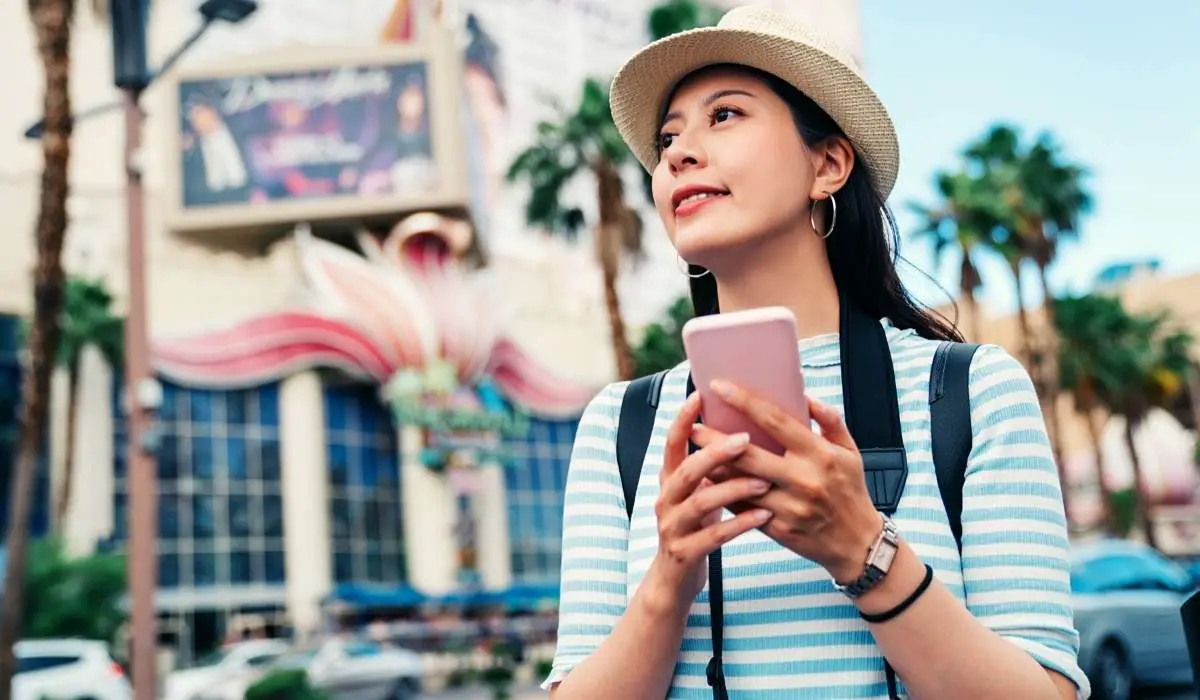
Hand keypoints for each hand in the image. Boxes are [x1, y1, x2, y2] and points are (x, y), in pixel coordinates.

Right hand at [644, 392, 774, 616]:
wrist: (673, 579)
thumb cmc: (696, 526)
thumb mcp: (697, 493)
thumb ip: (710, 467)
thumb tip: (742, 427)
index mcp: (669, 479)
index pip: (672, 443)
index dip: (682, 419)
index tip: (700, 395)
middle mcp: (665, 499)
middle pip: (686, 470)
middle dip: (715, 453)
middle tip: (746, 438)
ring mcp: (672, 527)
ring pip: (700, 503)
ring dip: (733, 489)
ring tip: (763, 482)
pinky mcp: (684, 552)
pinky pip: (713, 536)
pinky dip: (739, 525)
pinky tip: (764, 516)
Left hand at [691, 380, 883, 582]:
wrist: (858, 544)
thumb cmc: (851, 492)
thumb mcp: (851, 452)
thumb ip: (830, 422)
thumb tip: (805, 396)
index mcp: (820, 454)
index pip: (775, 420)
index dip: (744, 401)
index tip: (719, 386)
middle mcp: (803, 480)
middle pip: (748, 454)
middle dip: (715, 438)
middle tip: (694, 426)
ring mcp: (789, 507)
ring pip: (740, 484)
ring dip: (714, 468)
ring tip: (695, 453)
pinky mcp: (778, 529)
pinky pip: (743, 508)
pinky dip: (723, 493)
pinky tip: (709, 482)